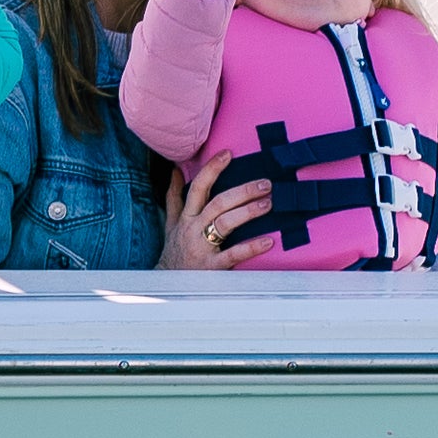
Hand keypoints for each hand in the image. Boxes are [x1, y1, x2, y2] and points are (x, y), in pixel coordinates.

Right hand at [157, 155, 266, 269]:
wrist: (169, 283)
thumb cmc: (174, 249)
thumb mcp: (171, 222)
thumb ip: (174, 196)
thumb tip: (175, 170)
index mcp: (187, 216)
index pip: (199, 187)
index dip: (212, 169)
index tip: (228, 154)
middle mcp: (194, 228)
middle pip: (218, 203)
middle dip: (242, 191)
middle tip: (265, 184)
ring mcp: (203, 247)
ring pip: (225, 224)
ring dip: (248, 212)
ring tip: (268, 204)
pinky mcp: (212, 267)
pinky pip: (233, 255)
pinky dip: (251, 247)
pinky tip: (268, 240)